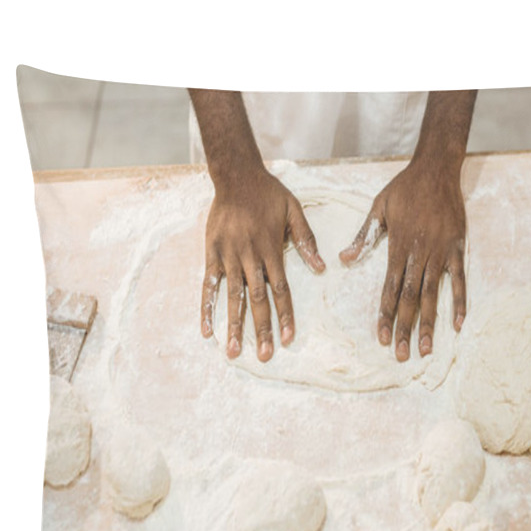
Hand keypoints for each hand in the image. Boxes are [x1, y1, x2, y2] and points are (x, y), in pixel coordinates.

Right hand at [201, 167, 324, 360]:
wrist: (235, 174)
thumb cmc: (268, 194)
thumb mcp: (294, 210)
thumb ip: (307, 240)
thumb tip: (323, 268)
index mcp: (271, 249)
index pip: (281, 290)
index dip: (285, 315)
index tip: (289, 339)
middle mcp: (249, 256)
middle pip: (257, 300)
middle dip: (262, 329)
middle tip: (265, 356)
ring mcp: (228, 256)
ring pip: (233, 297)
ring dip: (234, 326)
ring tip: (234, 351)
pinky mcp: (211, 254)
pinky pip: (208, 285)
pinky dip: (207, 308)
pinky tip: (207, 330)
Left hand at [339, 157, 466, 360]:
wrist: (437, 168)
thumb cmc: (404, 189)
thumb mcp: (378, 207)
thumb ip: (364, 236)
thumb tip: (344, 259)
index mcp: (398, 247)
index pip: (390, 289)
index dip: (386, 315)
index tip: (382, 338)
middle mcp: (419, 254)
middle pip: (411, 299)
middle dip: (406, 328)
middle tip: (402, 355)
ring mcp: (440, 253)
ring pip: (433, 295)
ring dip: (430, 323)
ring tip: (426, 349)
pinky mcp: (457, 248)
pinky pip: (459, 280)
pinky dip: (459, 301)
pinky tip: (457, 324)